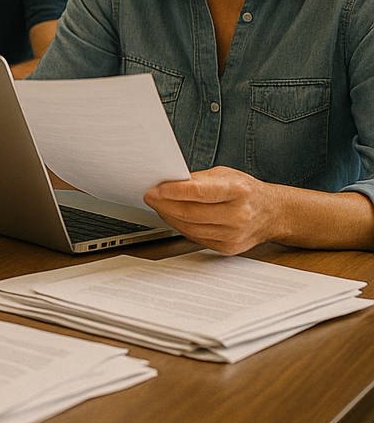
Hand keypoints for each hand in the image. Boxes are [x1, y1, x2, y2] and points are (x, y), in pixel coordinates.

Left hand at [143, 166, 283, 254]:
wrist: (272, 213)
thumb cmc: (247, 191)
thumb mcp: (226, 175)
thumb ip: (198, 179)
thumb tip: (169, 183)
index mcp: (238, 191)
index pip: (200, 193)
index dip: (174, 191)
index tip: (156, 189)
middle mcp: (238, 215)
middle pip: (190, 213)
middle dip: (164, 204)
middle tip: (150, 196)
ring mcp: (233, 234)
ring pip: (189, 228)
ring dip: (169, 216)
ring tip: (159, 205)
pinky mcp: (227, 247)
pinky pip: (195, 237)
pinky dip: (180, 227)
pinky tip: (174, 217)